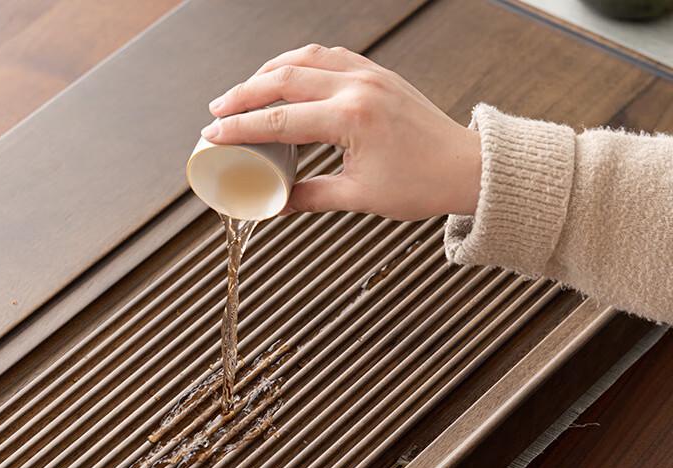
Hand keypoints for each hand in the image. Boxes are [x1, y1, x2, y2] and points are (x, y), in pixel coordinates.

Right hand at [202, 44, 480, 219]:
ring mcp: (369, 74)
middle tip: (216, 109)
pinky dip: (300, 63)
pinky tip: (286, 77)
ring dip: (269, 72)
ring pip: (304, 58)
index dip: (240, 128)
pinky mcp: (377, 73)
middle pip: (283, 79)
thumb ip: (310, 196)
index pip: (280, 120)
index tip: (212, 135)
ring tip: (244, 92)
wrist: (465, 168)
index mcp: (352, 119)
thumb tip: (275, 202)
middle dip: (243, 94)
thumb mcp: (359, 198)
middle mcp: (358, 86)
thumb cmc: (421, 185)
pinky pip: (329, 56)